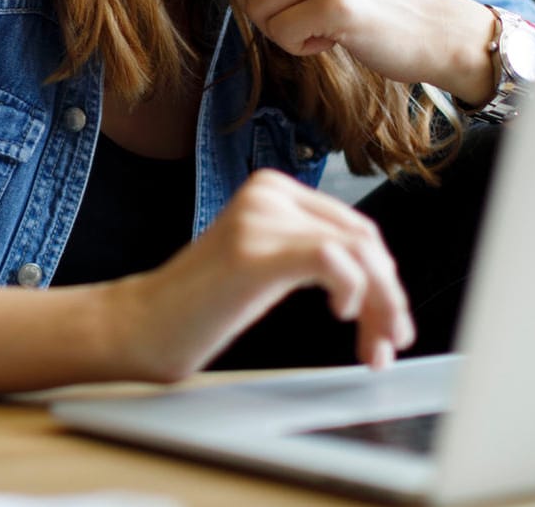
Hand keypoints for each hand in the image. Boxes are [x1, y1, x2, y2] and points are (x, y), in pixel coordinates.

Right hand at [116, 169, 413, 378]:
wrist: (145, 324)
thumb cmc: (202, 305)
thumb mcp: (268, 263)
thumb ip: (313, 252)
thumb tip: (383, 278)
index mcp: (273, 187)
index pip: (356, 227)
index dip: (384, 279)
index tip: (389, 325)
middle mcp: (269, 192)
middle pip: (363, 239)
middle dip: (388, 296)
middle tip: (388, 344)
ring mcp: (260, 217)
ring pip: (358, 251)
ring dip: (379, 306)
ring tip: (372, 347)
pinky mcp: (255, 250)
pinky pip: (332, 259)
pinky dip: (353, 291)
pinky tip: (341, 313)